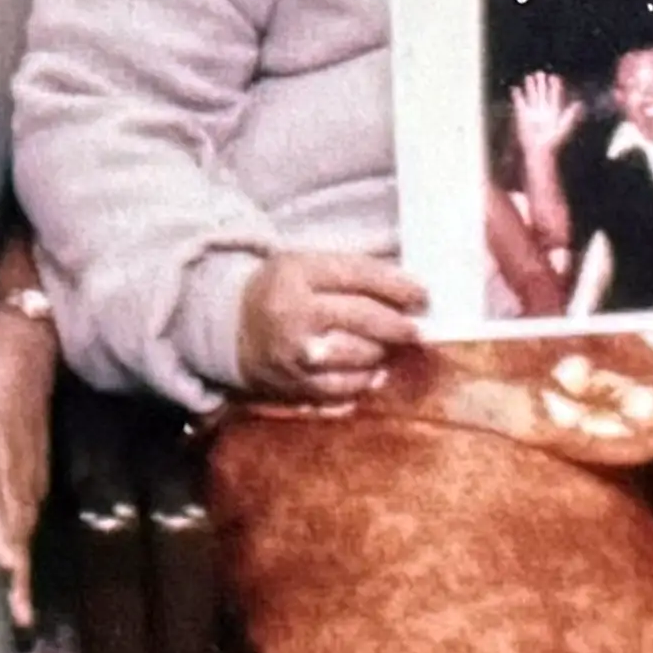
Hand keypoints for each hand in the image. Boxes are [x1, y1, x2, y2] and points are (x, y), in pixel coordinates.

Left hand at [0, 313, 55, 630]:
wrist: (18, 361)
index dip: (5, 561)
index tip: (7, 590)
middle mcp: (13, 487)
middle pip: (19, 546)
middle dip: (19, 586)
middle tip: (17, 625)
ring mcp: (29, 486)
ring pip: (27, 538)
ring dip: (24, 574)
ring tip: (18, 614)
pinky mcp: (35, 481)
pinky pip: (29, 524)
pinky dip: (23, 549)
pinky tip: (13, 571)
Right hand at [236, 250, 425, 406]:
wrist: (229, 329)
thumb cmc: (280, 291)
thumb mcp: (305, 264)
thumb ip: (353, 271)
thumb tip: (408, 287)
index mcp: (296, 273)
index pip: (358, 275)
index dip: (397, 286)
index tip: (422, 295)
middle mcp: (294, 313)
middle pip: (363, 318)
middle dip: (398, 324)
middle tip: (416, 328)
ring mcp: (295, 354)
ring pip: (360, 355)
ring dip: (383, 352)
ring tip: (390, 347)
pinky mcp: (296, 385)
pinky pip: (345, 388)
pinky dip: (365, 381)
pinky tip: (373, 372)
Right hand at [506, 68, 580, 182]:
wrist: (539, 149)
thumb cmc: (553, 141)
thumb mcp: (564, 126)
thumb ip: (571, 115)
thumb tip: (579, 104)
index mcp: (553, 112)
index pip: (554, 97)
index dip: (555, 87)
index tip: (555, 77)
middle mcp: (543, 111)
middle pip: (542, 94)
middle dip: (542, 84)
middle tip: (541, 73)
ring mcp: (532, 112)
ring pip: (532, 96)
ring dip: (531, 87)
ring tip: (530, 77)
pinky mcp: (522, 115)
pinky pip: (520, 103)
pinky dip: (517, 96)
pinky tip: (516, 89)